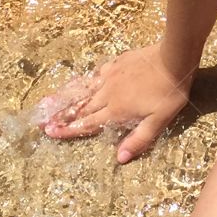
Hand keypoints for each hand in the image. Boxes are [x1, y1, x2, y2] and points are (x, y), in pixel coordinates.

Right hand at [36, 44, 193, 164]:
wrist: (174, 58)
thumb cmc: (169, 92)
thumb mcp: (159, 121)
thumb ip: (139, 139)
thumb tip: (120, 158)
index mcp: (117, 110)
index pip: (88, 124)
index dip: (69, 130)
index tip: (51, 132)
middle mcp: (108, 93)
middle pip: (82, 107)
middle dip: (62, 116)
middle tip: (43, 121)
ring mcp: (111, 75)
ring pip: (85, 89)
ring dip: (69, 97)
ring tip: (52, 101)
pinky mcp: (117, 63)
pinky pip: (97, 73)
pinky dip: (87, 80)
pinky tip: (86, 80)